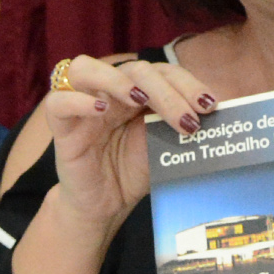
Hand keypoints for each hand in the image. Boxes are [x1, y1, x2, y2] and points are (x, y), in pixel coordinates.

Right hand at [41, 54, 217, 234]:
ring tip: (140, 99)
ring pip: (86, 69)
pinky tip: (100, 110)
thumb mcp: (163, 144)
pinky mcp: (61, 128)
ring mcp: (81, 106)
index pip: (162, 71)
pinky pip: (57, 102)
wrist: (105, 205)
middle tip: (188, 120)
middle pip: (133, 69)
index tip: (209, 106)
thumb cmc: (132, 171)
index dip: (187, 83)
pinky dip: (77, 101)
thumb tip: (216, 109)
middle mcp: (108, 92)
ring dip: (117, 79)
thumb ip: (179, 123)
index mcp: (136, 91)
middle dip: (167, 91)